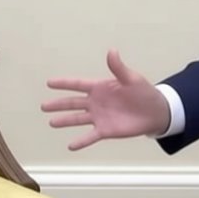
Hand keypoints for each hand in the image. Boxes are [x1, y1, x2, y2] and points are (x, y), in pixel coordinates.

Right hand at [42, 49, 171, 150]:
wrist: (155, 112)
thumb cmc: (144, 92)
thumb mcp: (131, 78)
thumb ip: (119, 68)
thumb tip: (112, 51)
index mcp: (100, 88)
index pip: (78, 84)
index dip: (64, 84)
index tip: (49, 83)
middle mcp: (96, 102)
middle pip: (73, 103)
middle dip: (58, 105)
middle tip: (43, 106)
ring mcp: (99, 117)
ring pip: (77, 119)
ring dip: (64, 121)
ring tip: (51, 123)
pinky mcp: (105, 130)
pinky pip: (90, 136)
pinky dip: (81, 141)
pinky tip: (70, 146)